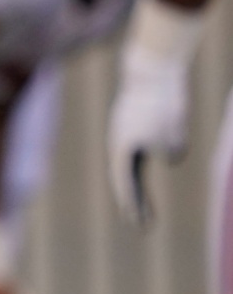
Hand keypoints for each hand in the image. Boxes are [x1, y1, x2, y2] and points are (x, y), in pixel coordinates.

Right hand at [108, 26, 195, 224]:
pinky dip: (153, 149)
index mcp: (122, 151)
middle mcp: (119, 142)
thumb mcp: (173, 139)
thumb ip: (171, 153)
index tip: (141, 225)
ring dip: (142, 176)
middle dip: (134, 199)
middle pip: (126, 177)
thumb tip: (168, 155)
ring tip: (149, 192)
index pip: (127, 186)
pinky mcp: (136, 117)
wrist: (152, 68)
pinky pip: (146, 140)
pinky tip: (169, 132)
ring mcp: (126, 129)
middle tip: (141, 221)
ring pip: (136, 158)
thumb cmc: (162, 107)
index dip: (134, 206)